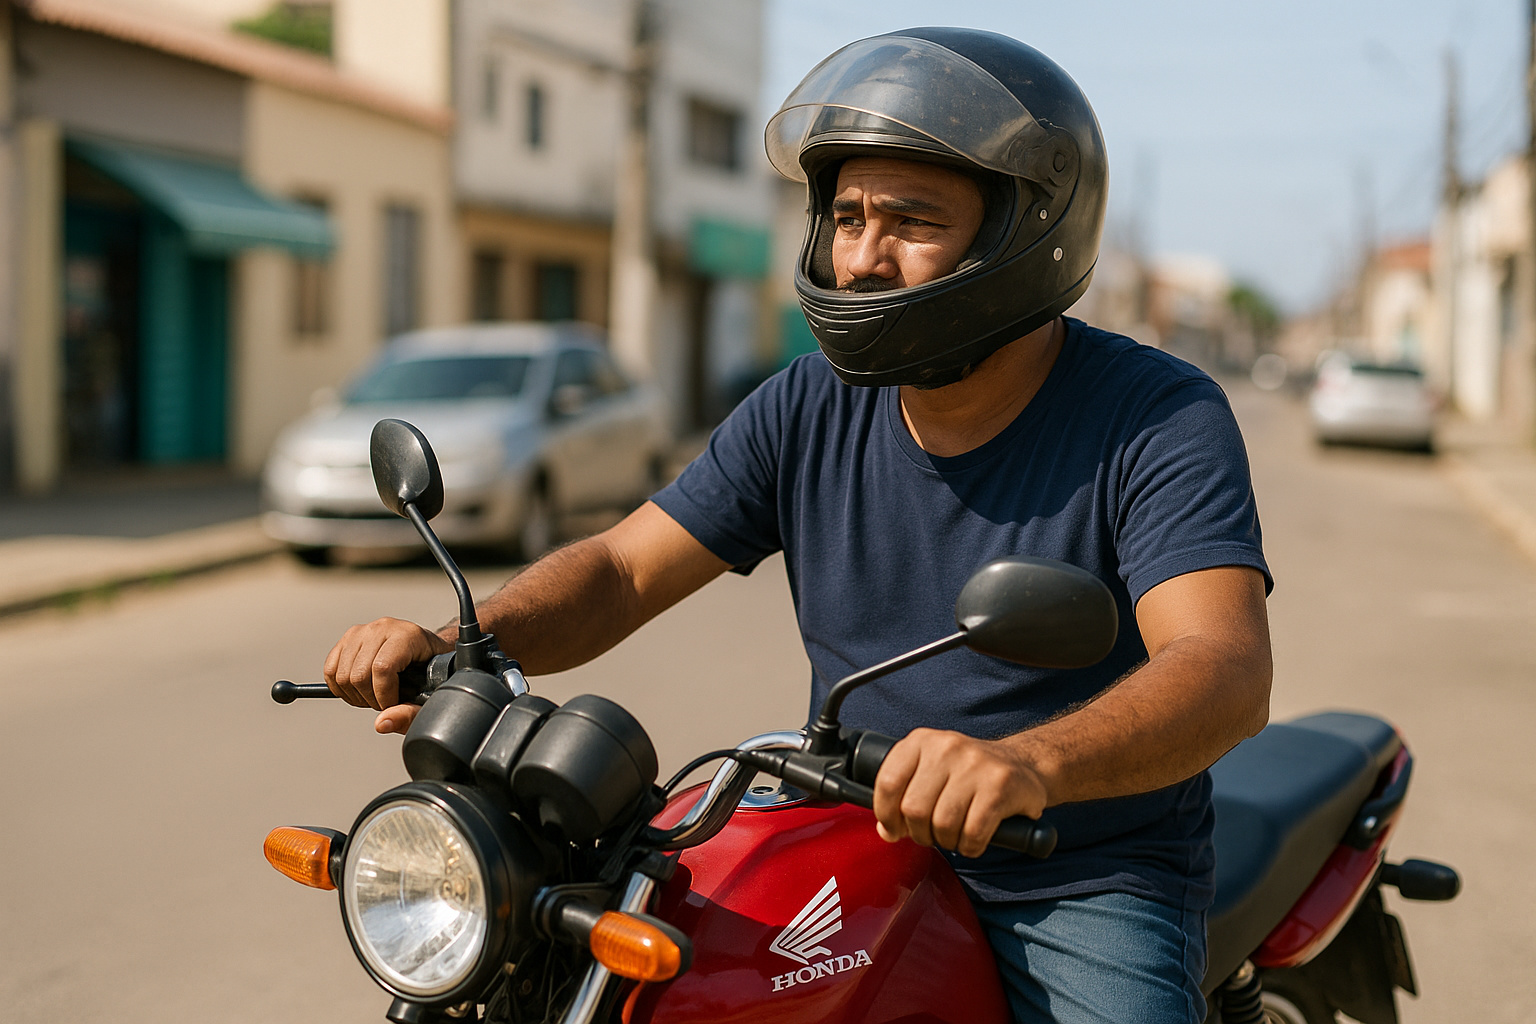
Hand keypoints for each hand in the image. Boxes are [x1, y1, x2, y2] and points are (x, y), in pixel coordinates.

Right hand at [323, 617, 453, 734]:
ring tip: (373, 696)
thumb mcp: (431, 694)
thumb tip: (382, 723)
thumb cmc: (433, 671)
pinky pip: (330, 669)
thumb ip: (410, 713)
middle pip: (359, 675)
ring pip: (342, 675)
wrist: (429, 652)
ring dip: (355, 696)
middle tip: (384, 703)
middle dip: (370, 699)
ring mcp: (363, 631)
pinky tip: (359, 691)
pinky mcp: (348, 639)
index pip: (382, 669)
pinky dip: (340, 688)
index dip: (384, 696)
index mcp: (408, 635)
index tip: (393, 705)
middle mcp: (383, 628)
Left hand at [872, 728, 1049, 858]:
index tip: (894, 829)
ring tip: (955, 836)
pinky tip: (974, 839)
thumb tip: (886, 831)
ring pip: (943, 824)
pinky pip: (973, 833)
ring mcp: (975, 764)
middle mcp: (946, 747)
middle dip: (920, 833)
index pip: (888, 782)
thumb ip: (904, 796)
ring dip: (947, 842)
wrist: (1021, 765)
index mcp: (921, 741)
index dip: (886, 814)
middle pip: (914, 809)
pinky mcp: (1000, 786)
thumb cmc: (967, 775)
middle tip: (932, 835)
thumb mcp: (930, 773)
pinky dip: (970, 846)